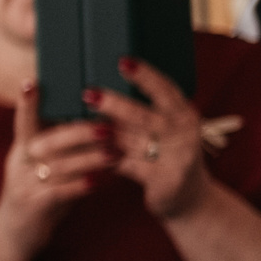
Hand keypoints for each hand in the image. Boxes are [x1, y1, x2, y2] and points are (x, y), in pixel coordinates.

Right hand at [0, 81, 112, 259]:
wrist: (14, 235)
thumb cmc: (39, 192)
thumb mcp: (44, 166)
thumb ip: (62, 146)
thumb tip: (96, 117)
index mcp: (22, 148)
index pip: (23, 120)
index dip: (27, 102)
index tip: (32, 82)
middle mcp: (19, 163)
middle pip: (47, 142)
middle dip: (78, 132)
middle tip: (107, 126)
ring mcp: (23, 184)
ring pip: (58, 166)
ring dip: (89, 159)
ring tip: (115, 154)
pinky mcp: (32, 206)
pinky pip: (58, 193)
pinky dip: (78, 186)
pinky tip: (98, 182)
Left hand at [88, 59, 206, 221]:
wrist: (190, 200)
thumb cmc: (168, 156)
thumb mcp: (163, 131)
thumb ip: (140, 114)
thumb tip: (97, 91)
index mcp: (184, 114)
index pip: (166, 89)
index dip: (145, 75)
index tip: (123, 61)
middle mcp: (184, 132)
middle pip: (144, 115)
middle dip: (115, 104)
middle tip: (87, 93)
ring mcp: (177, 156)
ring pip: (130, 141)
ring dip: (99, 133)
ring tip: (71, 124)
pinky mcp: (164, 179)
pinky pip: (126, 166)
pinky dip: (103, 160)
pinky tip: (82, 153)